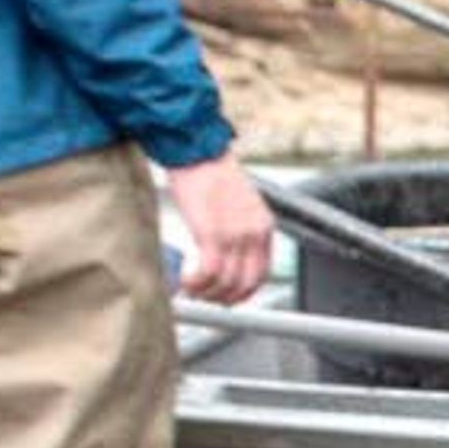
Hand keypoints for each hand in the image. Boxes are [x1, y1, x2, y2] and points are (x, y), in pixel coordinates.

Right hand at [164, 152, 273, 304]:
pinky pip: (208, 272)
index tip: (230, 296)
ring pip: (226, 282)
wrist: (196, 150)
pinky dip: (196, 283)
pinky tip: (185, 281)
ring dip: (207, 293)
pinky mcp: (211, 233)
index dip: (245, 291)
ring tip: (192, 289)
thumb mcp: (237, 203)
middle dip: (225, 297)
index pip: (262, 273)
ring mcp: (234, 234)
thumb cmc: (210, 171)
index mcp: (263, 225)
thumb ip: (238, 228)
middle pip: (245, 283)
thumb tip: (224, 253)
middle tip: (206, 297)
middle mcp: (253, 232)